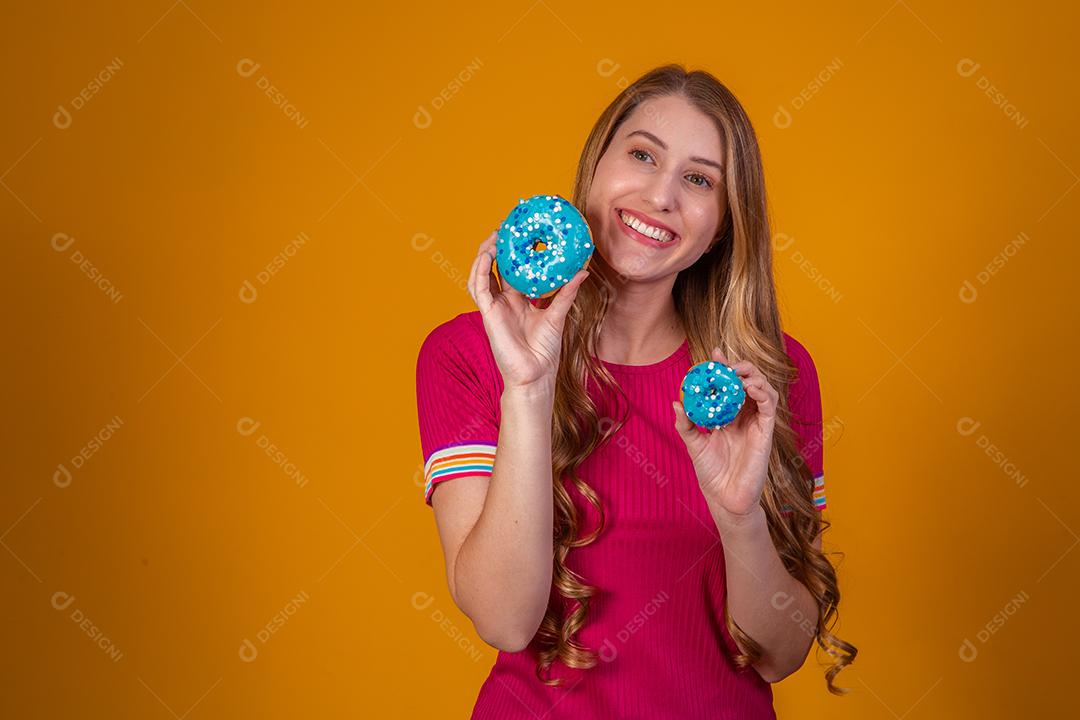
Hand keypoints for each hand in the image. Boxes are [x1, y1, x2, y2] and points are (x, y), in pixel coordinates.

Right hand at [466, 231, 589, 389]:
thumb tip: (582, 271)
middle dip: (496, 246)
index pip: (511, 270)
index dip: (513, 251)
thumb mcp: (557, 315)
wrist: (535, 375)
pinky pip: (478, 288)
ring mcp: (494, 307)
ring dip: (484, 254)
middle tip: (506, 227)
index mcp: (518, 300)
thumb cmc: (545, 351)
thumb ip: (566, 293)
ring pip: (481, 274)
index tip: (521, 232)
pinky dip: (480, 270)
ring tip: (494, 236)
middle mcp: (503, 301)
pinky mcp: (488, 314)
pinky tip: (486, 255)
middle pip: (494, 267)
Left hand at [672, 347, 778, 518]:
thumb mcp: (693, 444)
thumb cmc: (711, 473)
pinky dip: (763, 393)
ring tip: (738, 372)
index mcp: (730, 415)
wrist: (724, 498)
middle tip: (725, 363)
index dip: (725, 368)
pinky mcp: (767, 433)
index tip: (713, 355)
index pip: (730, 385)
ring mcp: (757, 424)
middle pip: (750, 382)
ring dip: (754, 376)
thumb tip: (675, 403)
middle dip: (740, 367)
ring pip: (764, 389)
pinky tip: (749, 388)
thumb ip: (686, 424)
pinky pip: (770, 407)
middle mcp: (745, 416)